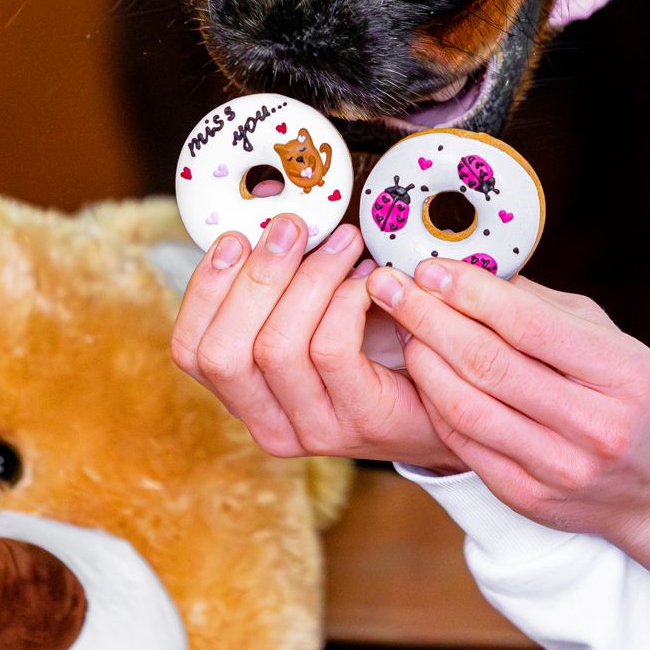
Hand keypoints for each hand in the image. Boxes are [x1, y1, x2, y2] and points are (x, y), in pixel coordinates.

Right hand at [171, 213, 465, 470]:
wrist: (457, 400)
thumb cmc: (383, 348)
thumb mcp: (320, 317)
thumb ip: (286, 283)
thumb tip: (268, 219)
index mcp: (249, 398)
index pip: (192, 351)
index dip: (205, 290)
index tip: (234, 238)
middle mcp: (271, 425)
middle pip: (225, 353)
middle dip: (256, 277)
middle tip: (293, 227)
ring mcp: (315, 430)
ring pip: (278, 346)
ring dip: (310, 278)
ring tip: (345, 245)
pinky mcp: (362, 420)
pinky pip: (331, 349)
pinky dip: (346, 301)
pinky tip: (370, 283)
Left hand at [366, 259, 649, 574]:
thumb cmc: (628, 395)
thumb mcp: (608, 339)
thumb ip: (542, 306)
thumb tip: (471, 267)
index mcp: (622, 374)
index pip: (530, 326)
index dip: (471, 292)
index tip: (430, 267)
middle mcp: (594, 425)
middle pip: (489, 364)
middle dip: (429, 317)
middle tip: (392, 285)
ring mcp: (559, 467)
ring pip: (466, 407)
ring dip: (422, 359)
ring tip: (401, 324)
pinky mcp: (526, 496)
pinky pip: (462, 442)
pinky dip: (433, 401)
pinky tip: (420, 370)